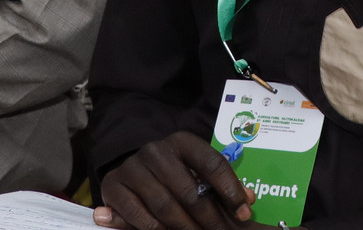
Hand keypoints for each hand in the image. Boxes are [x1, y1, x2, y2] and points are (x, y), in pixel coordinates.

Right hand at [96, 131, 256, 229]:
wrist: (132, 170)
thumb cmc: (173, 174)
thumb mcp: (197, 172)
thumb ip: (223, 186)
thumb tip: (248, 201)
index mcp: (182, 141)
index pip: (212, 163)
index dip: (230, 190)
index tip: (243, 213)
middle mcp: (156, 150)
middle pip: (189, 191)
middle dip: (209, 218)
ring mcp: (133, 167)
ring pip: (165, 206)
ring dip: (184, 228)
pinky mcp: (114, 185)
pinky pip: (139, 216)